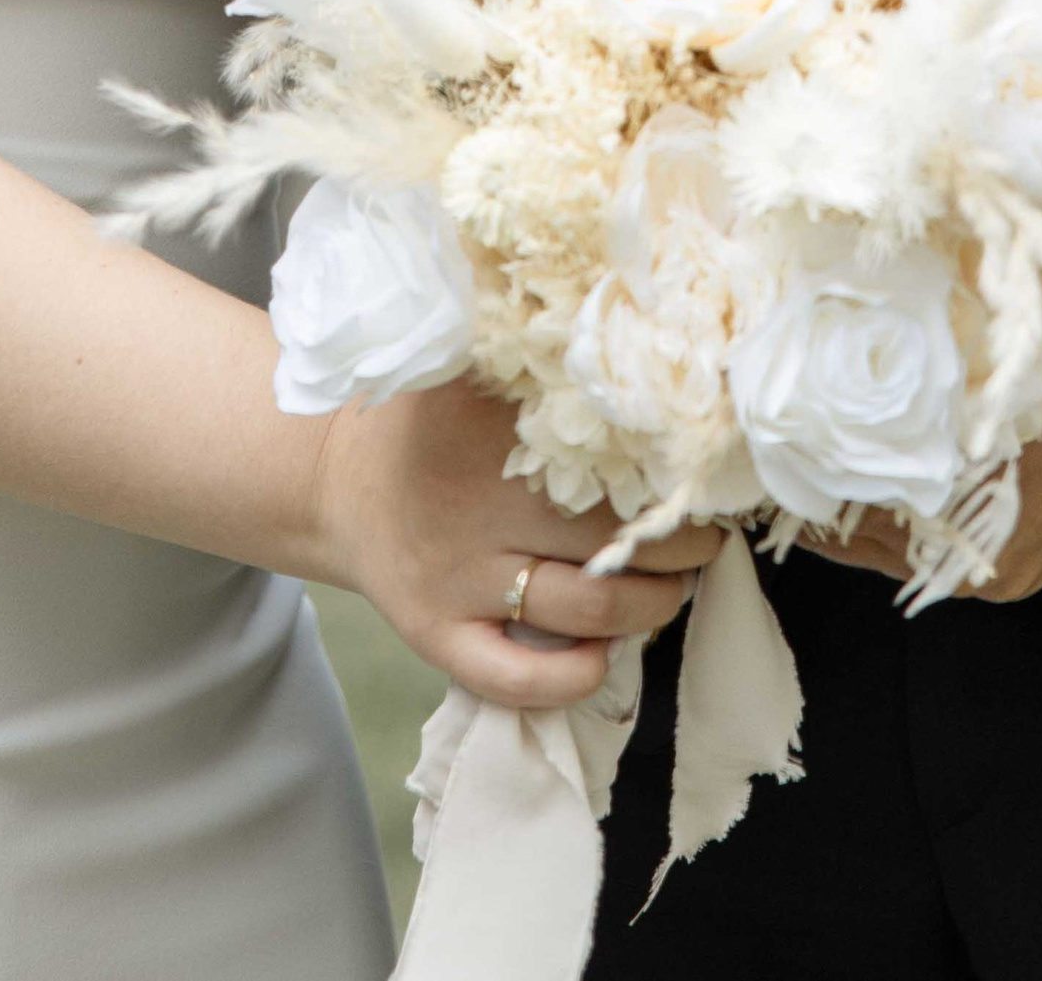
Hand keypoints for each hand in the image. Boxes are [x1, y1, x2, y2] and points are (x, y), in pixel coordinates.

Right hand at [307, 375, 720, 708]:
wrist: (335, 481)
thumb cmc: (435, 424)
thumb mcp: (477, 371)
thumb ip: (547, 369)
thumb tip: (652, 362)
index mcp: (494, 427)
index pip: (612, 452)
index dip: (672, 469)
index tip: (706, 471)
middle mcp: (476, 503)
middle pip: (610, 534)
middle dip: (680, 543)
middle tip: (705, 534)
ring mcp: (454, 576)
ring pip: (583, 607)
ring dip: (650, 604)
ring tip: (673, 586)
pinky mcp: (432, 633)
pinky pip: (510, 677)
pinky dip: (570, 678)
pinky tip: (603, 657)